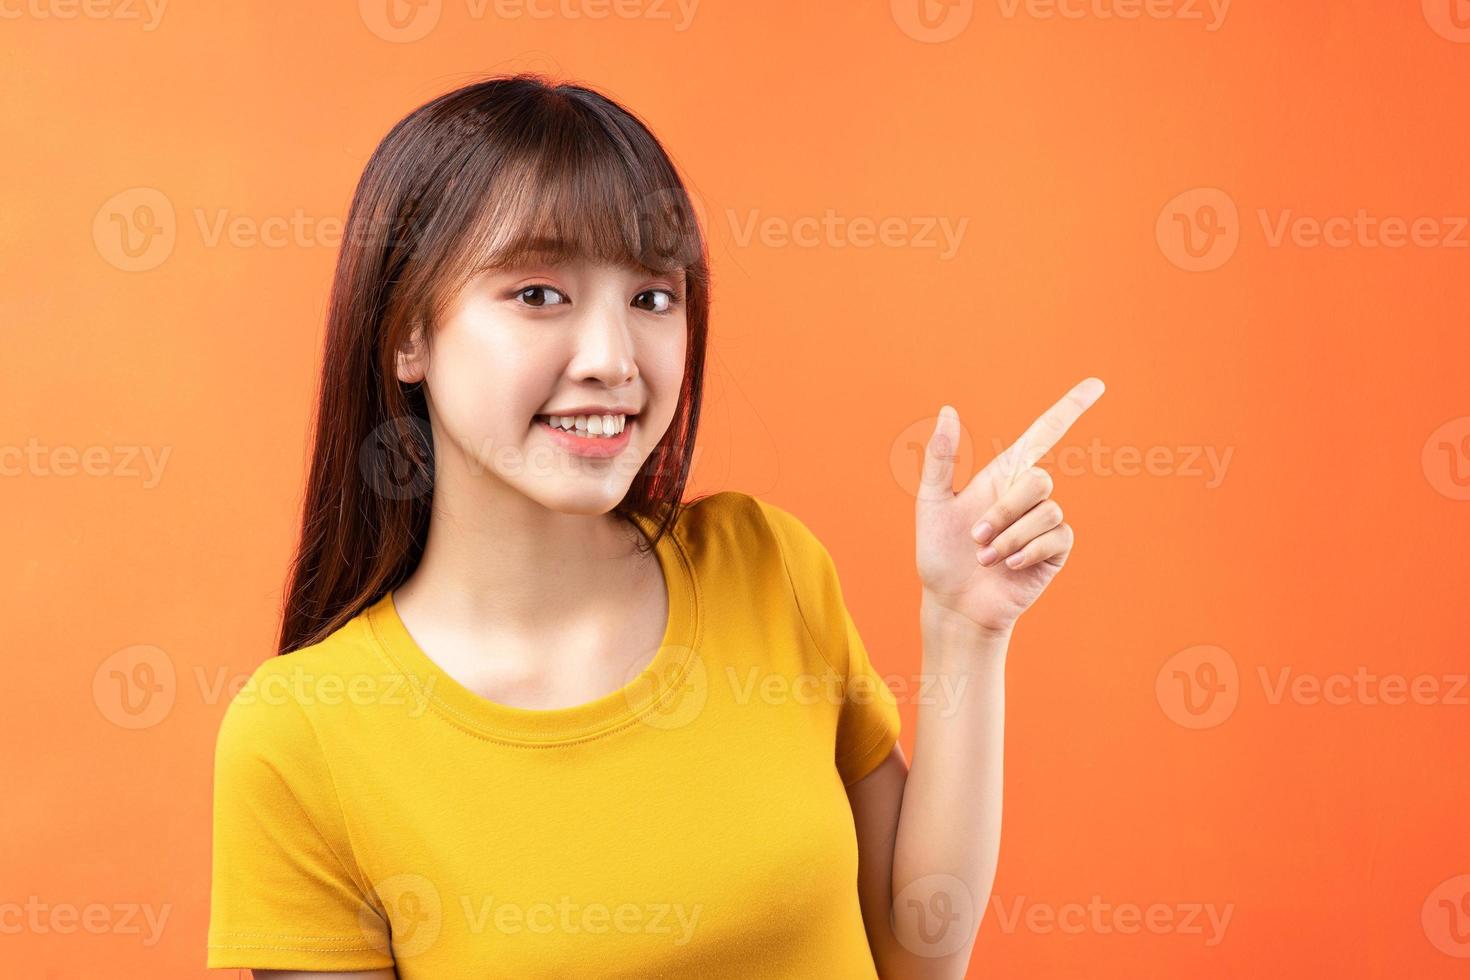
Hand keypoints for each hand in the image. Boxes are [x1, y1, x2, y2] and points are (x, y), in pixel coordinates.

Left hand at [915, 377, 1105, 636]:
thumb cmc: (939, 555)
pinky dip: (1027, 551)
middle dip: (1005, 510)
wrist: (952, 604)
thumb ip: (940, 458)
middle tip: (976, 538)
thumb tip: (947, 410)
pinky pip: (1056, 537)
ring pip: (1046, 510)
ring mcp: (1043, 524)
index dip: (1069, 409)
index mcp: (1002, 477)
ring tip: (985, 558)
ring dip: (1009, 537)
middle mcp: (1027, 497)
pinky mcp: (1053, 552)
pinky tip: (1010, 567)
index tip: (1096, 385)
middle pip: (1039, 479)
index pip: (1044, 434)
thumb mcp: (932, 502)